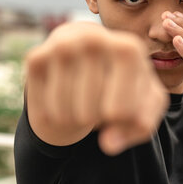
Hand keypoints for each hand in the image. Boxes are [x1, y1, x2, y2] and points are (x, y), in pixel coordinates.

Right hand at [24, 22, 168, 155]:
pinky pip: (44, 109)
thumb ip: (140, 127)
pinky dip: (53, 114)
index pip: (121, 112)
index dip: (123, 124)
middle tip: (101, 99)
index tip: (126, 106)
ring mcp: (62, 45)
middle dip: (98, 119)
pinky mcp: (36, 57)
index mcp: (129, 48)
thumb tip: (109, 144)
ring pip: (65, 114)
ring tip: (85, 97)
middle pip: (92, 115)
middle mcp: (93, 39)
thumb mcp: (146, 104)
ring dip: (76, 118)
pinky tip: (64, 96)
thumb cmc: (124, 82)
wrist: (90, 54)